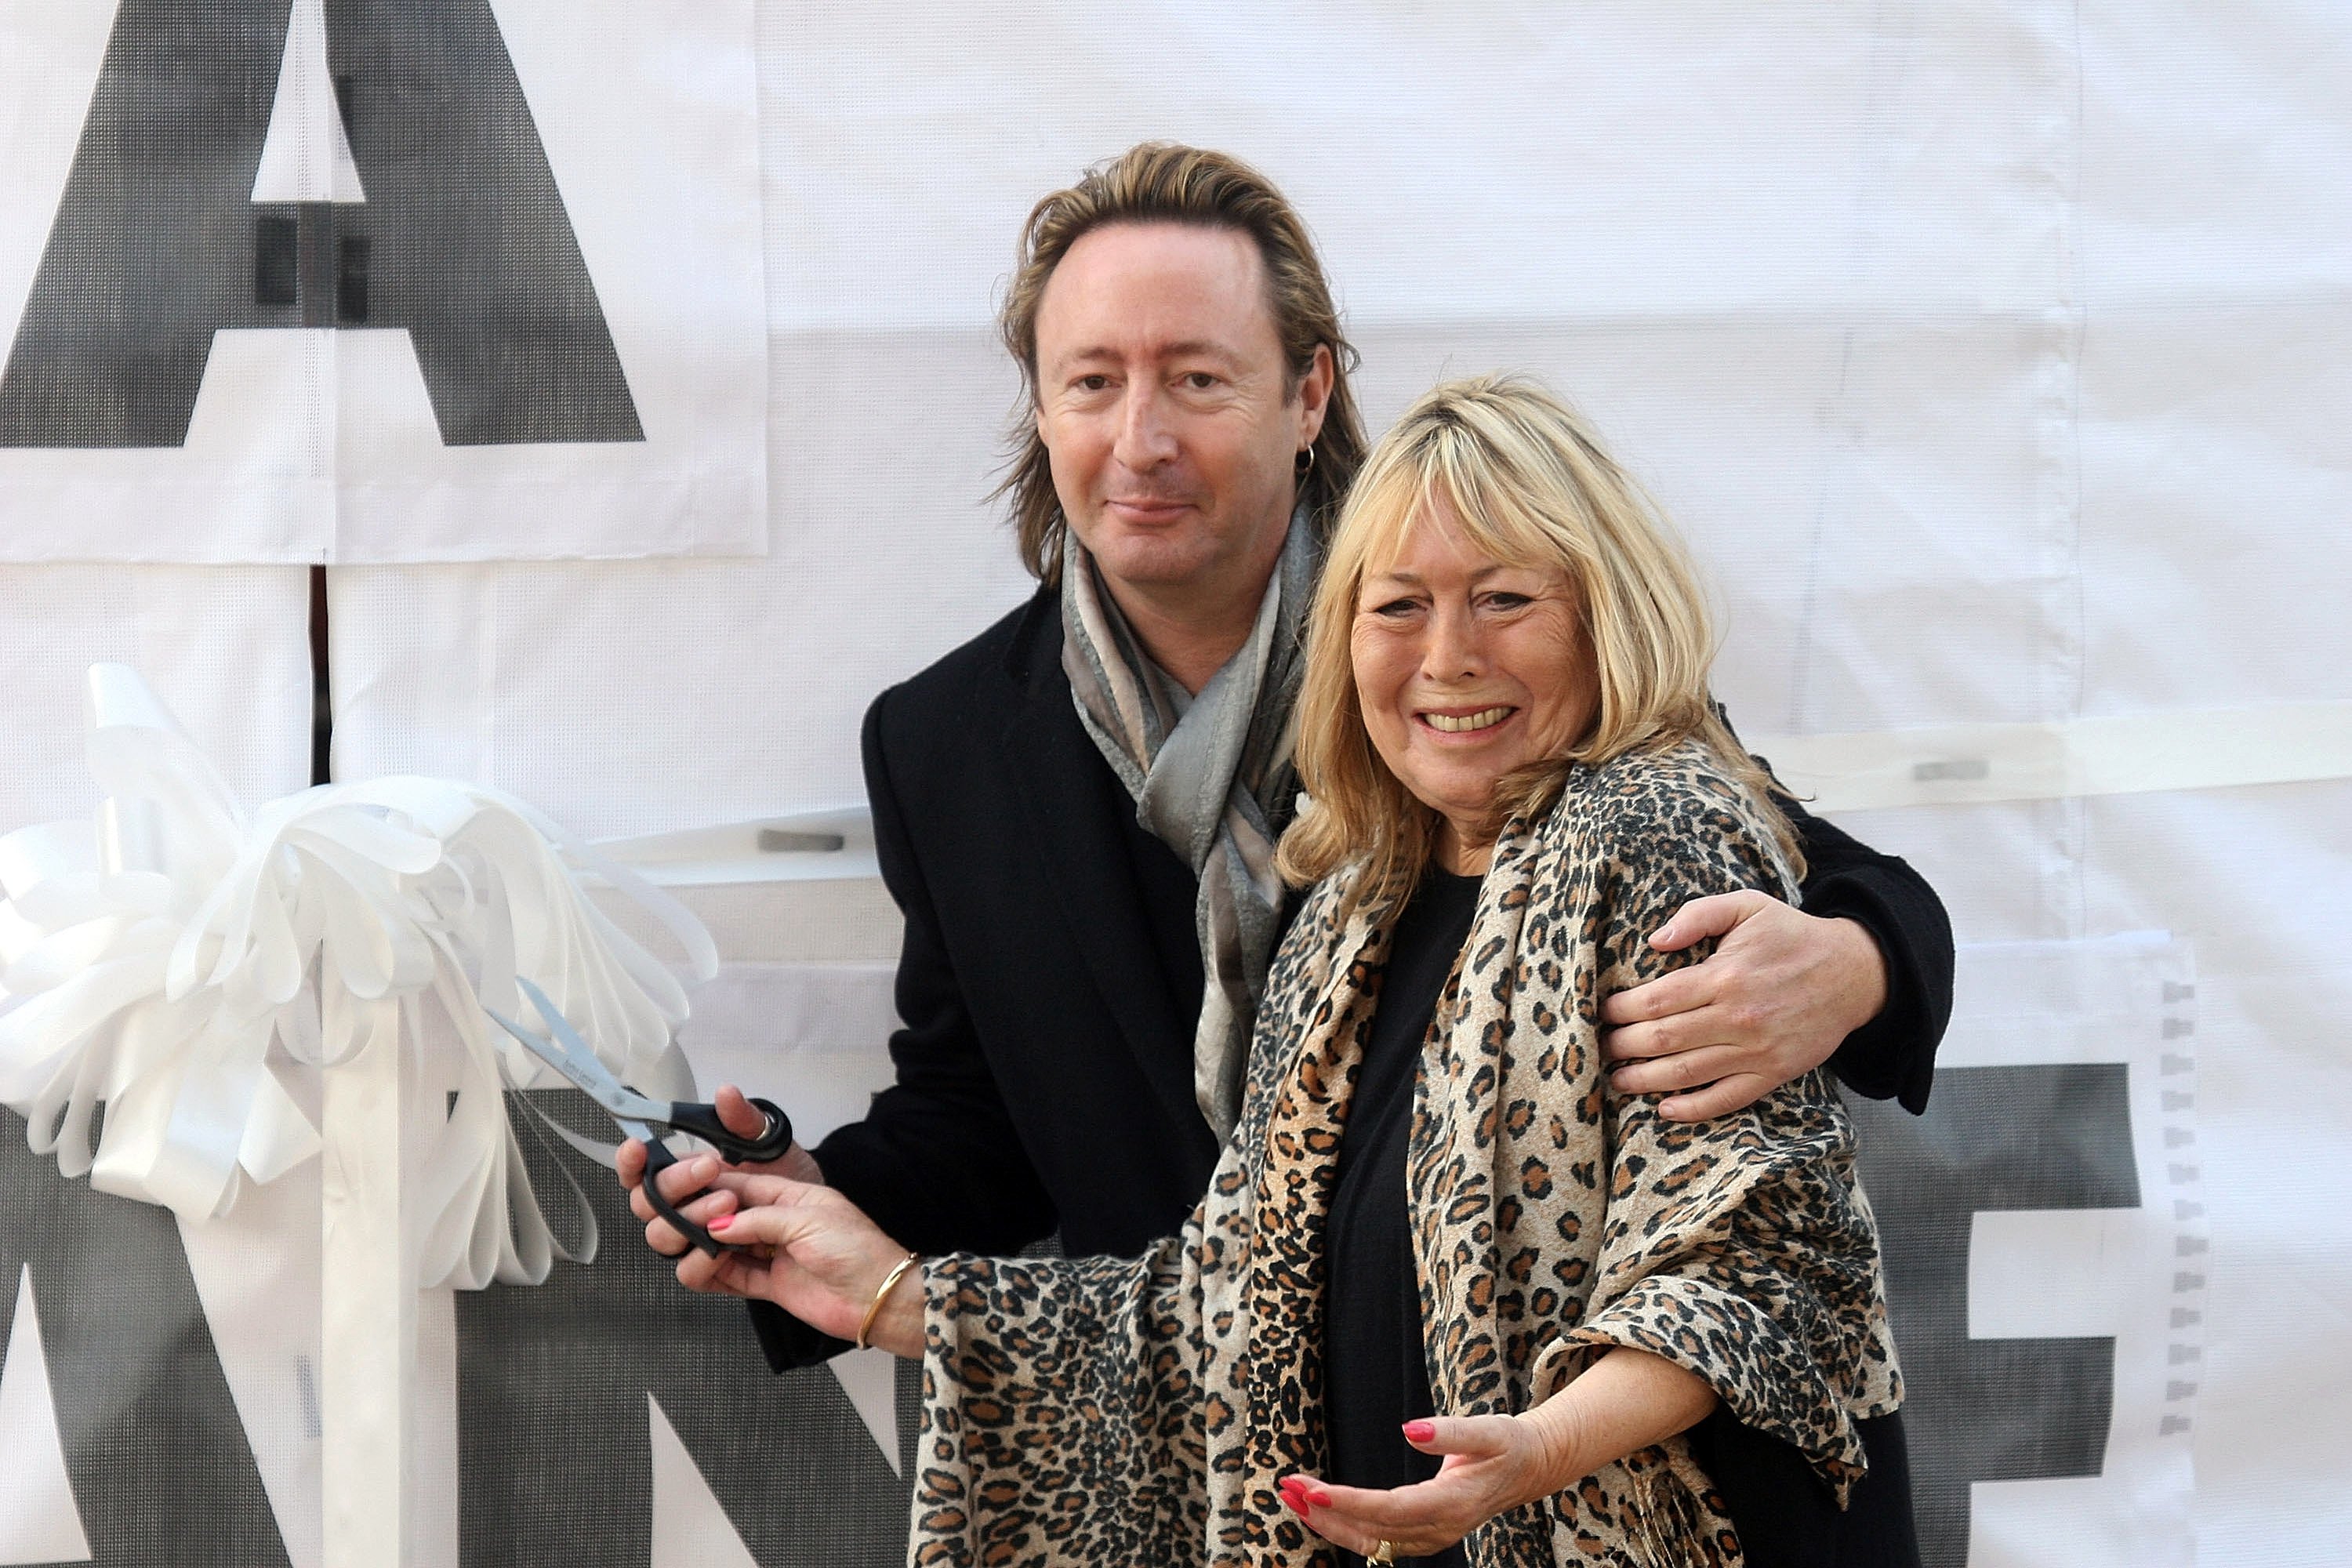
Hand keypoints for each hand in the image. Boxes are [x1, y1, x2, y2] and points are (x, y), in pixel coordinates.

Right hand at [616, 1083, 823, 1257]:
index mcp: (697, 1176)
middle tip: (710, 1171)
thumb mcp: (776, 1146)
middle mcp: (692, 1209)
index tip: (639, 1148)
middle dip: (673, 1187)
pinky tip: (727, 1249)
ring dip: (688, 1221)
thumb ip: (745, 1121)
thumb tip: (725, 1095)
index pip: (649, 1171)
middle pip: (649, 1206)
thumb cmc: (800, 1185)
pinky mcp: (719, 1274)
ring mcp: (702, 1242)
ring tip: (729, 1206)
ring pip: (664, 1240)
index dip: (634, 1162)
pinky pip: (691, 1275)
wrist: (831, 1228)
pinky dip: (701, 1262)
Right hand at [675, 1172, 924, 1356]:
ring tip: (706, 1248)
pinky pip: (728, 1279)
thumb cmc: (858, 1249)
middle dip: (701, 1216)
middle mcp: (775, 1223)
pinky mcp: (769, 1285)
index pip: (739, 1184)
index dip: (711, 1185)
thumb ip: (760, 1219)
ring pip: (718, 1248)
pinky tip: (706, 1269)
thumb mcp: (808, 1219)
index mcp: (789, 1195)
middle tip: (700, 1222)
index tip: (689, 1187)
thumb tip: (718, 1223)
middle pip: (721, 1215)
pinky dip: (710, 1274)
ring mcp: (770, 1255)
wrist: (878, 1297)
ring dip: (703, 1248)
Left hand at [1280, 1415, 1561, 1560]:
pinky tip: (1317, 1510)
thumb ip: (1450, 1431)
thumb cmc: (1507, 1444)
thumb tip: (1408, 1429)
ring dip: (1328, 1522)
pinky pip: (1376, 1539)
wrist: (1528, 1469)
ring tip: (1291, 1498)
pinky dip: (1343, 1526)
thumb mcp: (1488, 1429)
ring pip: (1371, 1542)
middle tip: (1287, 1488)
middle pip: (1373, 1531)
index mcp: (1453, 1503)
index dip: (1350, 1503)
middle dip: (1326, 1512)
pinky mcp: (1422, 1535)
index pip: (1391, 1510)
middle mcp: (1439, 1528)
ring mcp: (1430, 1537)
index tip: (1314, 1489)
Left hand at [1601, 892, 1887, 1120]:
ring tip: (1617, 1079)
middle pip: (1662, 1039)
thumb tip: (1654, 940)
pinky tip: (1665, 1108)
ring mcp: (1756, 1051)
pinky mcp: (1774, 1073)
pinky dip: (1693, 1108)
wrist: (1853, 972)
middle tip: (1600, 1047)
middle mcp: (1737, 1017)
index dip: (1621, 1010)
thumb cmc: (1792, 935)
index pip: (1656, 1000)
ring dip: (1644, 1080)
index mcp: (1724, 975)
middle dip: (1623, 1046)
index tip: (1602, 1012)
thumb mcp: (1747, 905)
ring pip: (1686, 1073)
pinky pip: (1727, 1098)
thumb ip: (1697, 915)